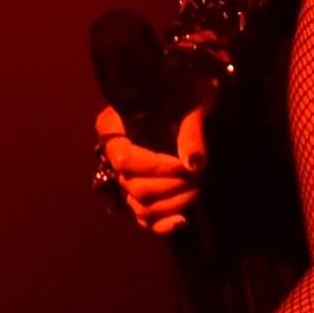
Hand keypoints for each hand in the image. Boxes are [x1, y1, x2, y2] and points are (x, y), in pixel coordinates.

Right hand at [94, 103, 206, 234]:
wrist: (194, 92)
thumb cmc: (187, 87)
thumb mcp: (190, 100)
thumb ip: (190, 131)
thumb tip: (195, 165)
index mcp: (113, 126)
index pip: (125, 159)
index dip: (156, 167)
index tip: (185, 165)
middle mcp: (114, 153)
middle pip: (132, 185)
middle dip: (170, 185)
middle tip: (200, 175)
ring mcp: (128, 175)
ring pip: (140, 205)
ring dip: (172, 202)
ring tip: (198, 187)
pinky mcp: (144, 190)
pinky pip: (146, 218)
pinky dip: (163, 224)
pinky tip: (183, 220)